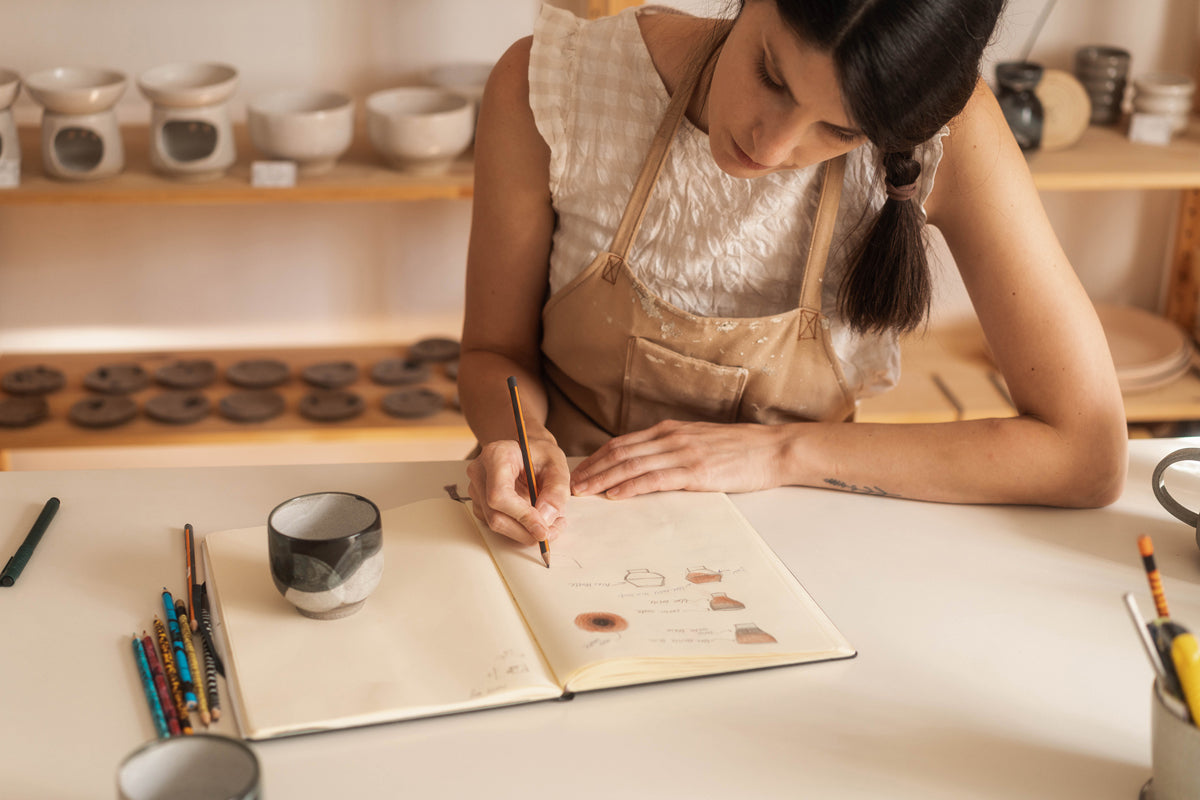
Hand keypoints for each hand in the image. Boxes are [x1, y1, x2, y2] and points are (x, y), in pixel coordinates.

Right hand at [467, 436, 569, 545]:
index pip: (499, 494)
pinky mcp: (480, 504)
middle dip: (526, 531)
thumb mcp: (558, 465)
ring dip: (525, 532)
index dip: (522, 516)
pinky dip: (519, 529)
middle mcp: (480, 472)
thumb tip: (546, 518)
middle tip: (554, 530)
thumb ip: (557, 491)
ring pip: (496, 524)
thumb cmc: (540, 454)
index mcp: (496, 456)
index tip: (543, 528)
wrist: (528, 452)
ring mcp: (476, 489)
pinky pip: (497, 524)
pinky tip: (536, 519)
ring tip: (550, 522)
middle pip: (495, 515)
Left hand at [570, 420, 790, 498]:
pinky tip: (616, 495)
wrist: (772, 449)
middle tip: (570, 485)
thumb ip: (672, 449)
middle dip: (591, 469)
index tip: (578, 472)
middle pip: (620, 453)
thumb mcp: (699, 441)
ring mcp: (682, 453)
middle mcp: (671, 437)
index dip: (596, 458)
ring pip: (632, 465)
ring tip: (585, 492)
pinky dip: (631, 486)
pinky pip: (655, 478)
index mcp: (669, 430)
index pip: (622, 443)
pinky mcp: (696, 471)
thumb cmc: (739, 450)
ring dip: (604, 479)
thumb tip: (647, 466)